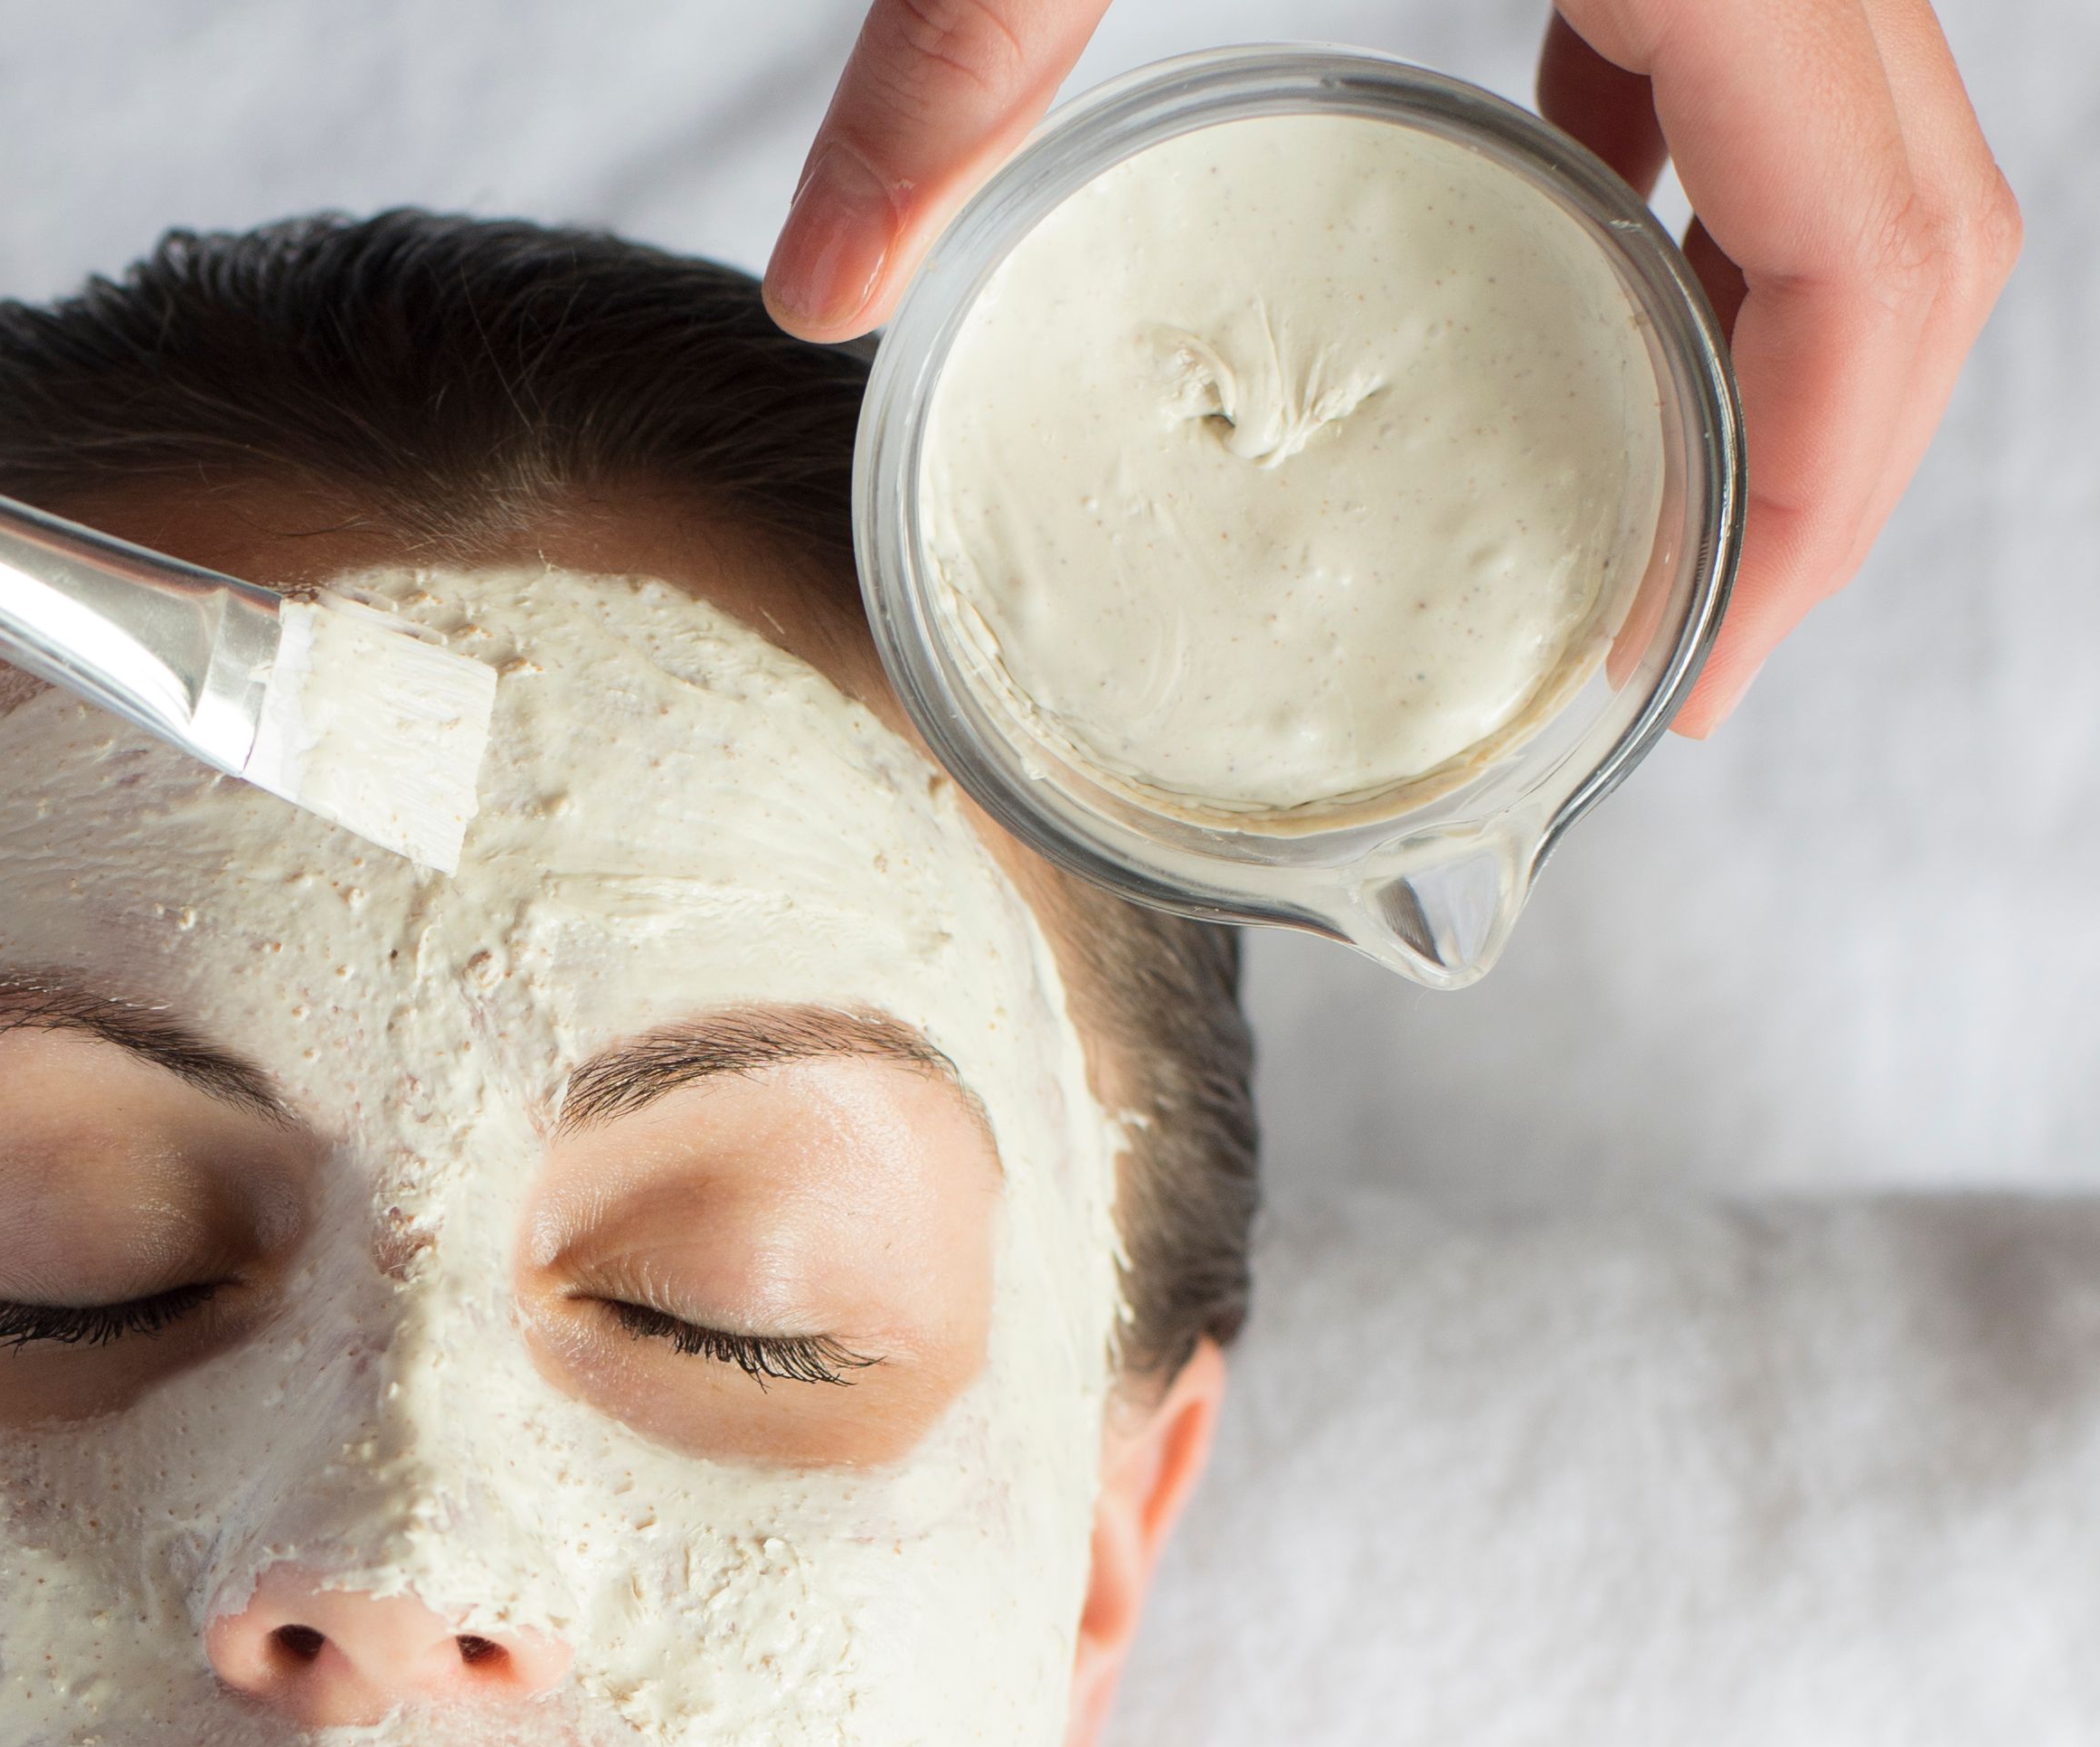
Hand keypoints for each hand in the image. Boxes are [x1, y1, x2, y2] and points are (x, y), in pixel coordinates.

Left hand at [766, 1, 2019, 734]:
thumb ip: (955, 54)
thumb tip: (818, 287)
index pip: (1873, 255)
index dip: (1822, 502)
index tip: (1690, 683)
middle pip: (1923, 215)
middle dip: (1824, 459)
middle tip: (1669, 654)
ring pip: (1871, 114)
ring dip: (1774, 314)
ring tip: (1633, 501)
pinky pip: (1759, 3)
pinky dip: (1691, 136)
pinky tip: (1565, 216)